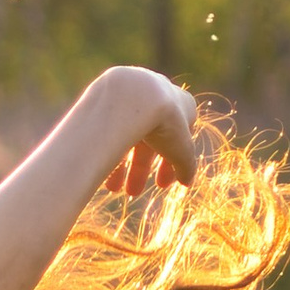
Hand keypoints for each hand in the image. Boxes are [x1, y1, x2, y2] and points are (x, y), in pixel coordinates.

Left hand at [98, 66, 198, 191]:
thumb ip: (185, 166)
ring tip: (113, 189)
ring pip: (127, 138)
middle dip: (141, 170)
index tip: (162, 185)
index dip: (170, 164)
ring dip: (121, 166)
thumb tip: (187, 183)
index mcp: (181, 105)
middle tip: (133, 192)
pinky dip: (107, 152)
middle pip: (149, 141)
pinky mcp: (112, 102)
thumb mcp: (180, 149)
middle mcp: (157, 99)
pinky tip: (102, 172)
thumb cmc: (165, 121)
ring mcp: (133, 100)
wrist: (133, 97)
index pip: (177, 139)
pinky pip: (110, 132)